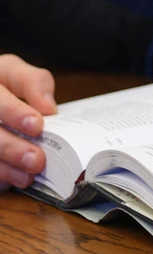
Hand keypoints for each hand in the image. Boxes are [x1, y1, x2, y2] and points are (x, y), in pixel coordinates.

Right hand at [0, 54, 56, 189]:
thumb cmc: (0, 83)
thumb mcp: (13, 72)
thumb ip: (33, 82)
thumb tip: (48, 107)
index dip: (15, 112)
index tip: (37, 125)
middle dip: (11, 148)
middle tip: (37, 159)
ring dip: (5, 168)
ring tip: (28, 176)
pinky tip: (11, 181)